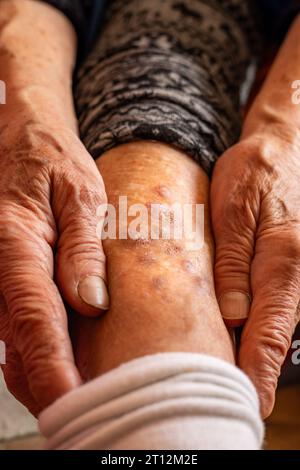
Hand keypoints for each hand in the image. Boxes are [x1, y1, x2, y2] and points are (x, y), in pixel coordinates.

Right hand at [0, 120, 107, 414]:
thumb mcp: (81, 194)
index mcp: (17, 245)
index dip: (53, 368)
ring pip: (14, 345)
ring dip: (44, 374)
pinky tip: (61, 364)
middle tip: (90, 411)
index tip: (72, 403)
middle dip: (50, 384)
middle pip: (20, 345)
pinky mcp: (1, 284)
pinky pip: (15, 329)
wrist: (22, 143)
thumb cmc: (54, 164)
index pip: (37, 320)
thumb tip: (91, 305)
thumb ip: (83, 249)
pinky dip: (37, 354)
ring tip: (84, 395)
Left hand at [211, 125, 299, 417]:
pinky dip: (262, 327)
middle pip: (278, 332)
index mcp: (284, 258)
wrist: (286, 147)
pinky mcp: (293, 267)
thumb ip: (234, 261)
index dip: (261, 367)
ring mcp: (299, 271)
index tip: (253, 399)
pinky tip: (244, 337)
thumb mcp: (235, 208)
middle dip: (259, 368)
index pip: (272, 326)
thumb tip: (231, 315)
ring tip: (235, 375)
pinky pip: (279, 305)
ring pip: (280, 322)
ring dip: (259, 350)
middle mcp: (298, 272)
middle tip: (238, 398)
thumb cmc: (257, 171)